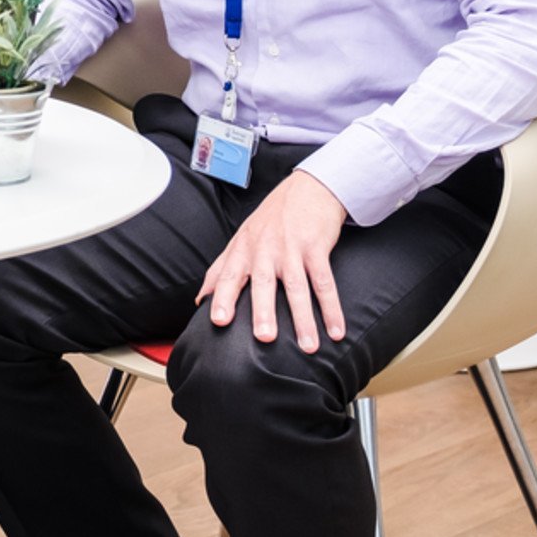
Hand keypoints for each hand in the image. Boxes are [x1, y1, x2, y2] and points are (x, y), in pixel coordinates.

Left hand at [195, 170, 349, 352]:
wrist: (308, 189)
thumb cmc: (271, 219)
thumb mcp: (241, 239)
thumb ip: (221, 269)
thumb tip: (200, 298)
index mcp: (243, 249)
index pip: (230, 275)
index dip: (223, 297)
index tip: (218, 321)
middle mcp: (265, 249)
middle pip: (263, 283)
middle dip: (262, 310)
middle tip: (264, 337)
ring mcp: (292, 248)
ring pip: (297, 287)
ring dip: (303, 319)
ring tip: (308, 347)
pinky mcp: (316, 247)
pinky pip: (324, 282)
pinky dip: (331, 308)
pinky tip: (336, 330)